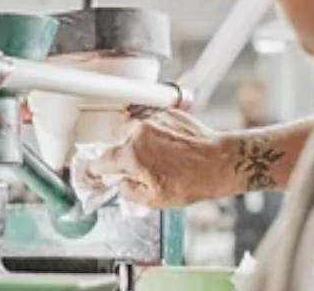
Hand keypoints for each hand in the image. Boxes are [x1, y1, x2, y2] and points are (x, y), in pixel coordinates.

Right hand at [87, 110, 229, 208]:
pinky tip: (170, 147)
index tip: (93, 171)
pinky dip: (155, 133)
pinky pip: (150, 123)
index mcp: (131, 155)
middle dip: (125, 156)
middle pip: (118, 144)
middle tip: (142, 169)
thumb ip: (129, 191)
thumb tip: (121, 184)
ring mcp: (152, 120)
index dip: (95, 169)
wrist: (220, 161)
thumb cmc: (192, 181)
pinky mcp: (165, 113)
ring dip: (140, 143)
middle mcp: (137, 132)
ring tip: (161, 157)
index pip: (101, 160)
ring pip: (134, 131)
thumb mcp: (155, 200)